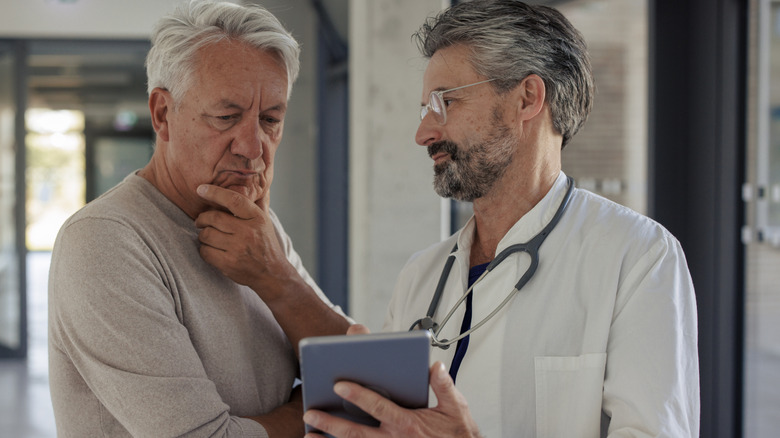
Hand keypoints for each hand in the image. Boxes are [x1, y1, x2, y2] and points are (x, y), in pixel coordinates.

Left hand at [194, 184, 294, 296]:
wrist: (273, 274)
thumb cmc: (265, 244)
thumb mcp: (264, 221)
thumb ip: (254, 204)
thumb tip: (246, 182)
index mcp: (257, 218)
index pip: (233, 200)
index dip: (214, 192)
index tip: (201, 189)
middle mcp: (248, 232)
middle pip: (213, 218)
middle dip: (202, 218)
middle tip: (201, 221)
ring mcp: (238, 249)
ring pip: (206, 235)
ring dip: (203, 235)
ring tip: (209, 236)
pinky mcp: (229, 264)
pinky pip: (205, 251)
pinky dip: (204, 249)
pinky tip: (211, 249)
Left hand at [303, 361, 481, 437]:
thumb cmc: (458, 435)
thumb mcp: (456, 408)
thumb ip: (444, 386)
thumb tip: (434, 366)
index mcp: (408, 424)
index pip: (378, 407)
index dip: (359, 396)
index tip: (339, 384)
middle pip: (356, 432)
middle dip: (331, 422)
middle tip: (310, 411)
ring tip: (309, 433)